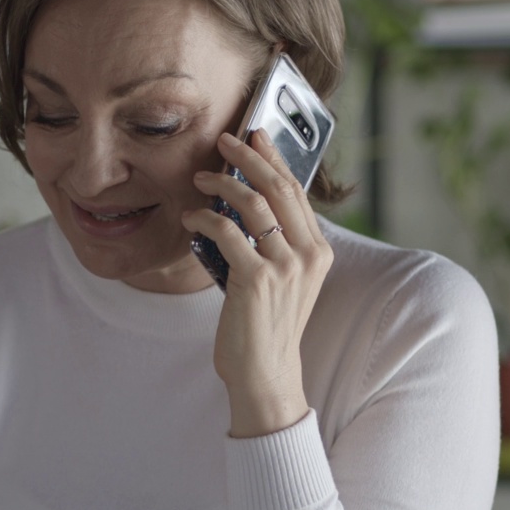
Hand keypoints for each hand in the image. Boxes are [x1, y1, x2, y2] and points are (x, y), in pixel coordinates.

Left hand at [181, 131, 333, 437]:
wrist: (266, 374)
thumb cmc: (266, 327)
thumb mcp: (283, 280)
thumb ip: (275, 244)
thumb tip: (244, 203)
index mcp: (319, 251)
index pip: (297, 191)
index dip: (274, 158)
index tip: (255, 135)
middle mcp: (308, 255)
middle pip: (279, 187)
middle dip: (249, 157)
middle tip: (224, 140)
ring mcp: (285, 266)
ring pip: (253, 204)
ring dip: (222, 184)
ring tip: (199, 178)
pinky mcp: (257, 279)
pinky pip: (227, 231)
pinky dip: (204, 217)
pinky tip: (190, 217)